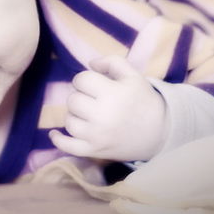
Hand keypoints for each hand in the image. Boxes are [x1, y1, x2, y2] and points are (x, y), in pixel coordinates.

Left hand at [49, 55, 166, 161]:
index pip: (81, 80)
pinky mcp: (94, 151)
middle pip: (72, 99)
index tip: (96, 84)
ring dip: (75, 114)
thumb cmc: (142, 100)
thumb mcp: (133, 75)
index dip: (86, 79)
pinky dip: (58, 139)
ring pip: (69, 120)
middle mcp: (103, 116)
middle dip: (80, 96)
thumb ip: (111, 62)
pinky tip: (54, 133)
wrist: (159, 132)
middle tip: (93, 99)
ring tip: (88, 114)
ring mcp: (96, 136)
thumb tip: (90, 64)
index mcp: (113, 94)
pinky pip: (68, 146)